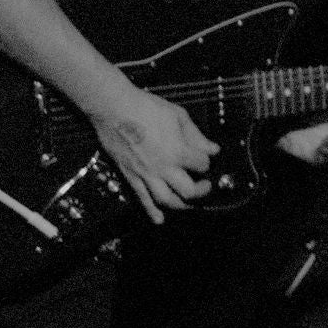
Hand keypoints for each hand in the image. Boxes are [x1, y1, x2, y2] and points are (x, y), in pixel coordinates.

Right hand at [89, 85, 219, 224]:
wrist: (113, 108)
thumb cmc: (147, 108)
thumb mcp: (178, 116)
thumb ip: (197, 136)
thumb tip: (213, 149)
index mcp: (178, 151)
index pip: (202, 165)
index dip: (207, 162)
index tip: (205, 158)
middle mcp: (163, 167)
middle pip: (189, 190)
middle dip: (202, 190)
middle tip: (206, 185)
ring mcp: (146, 174)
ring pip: (167, 200)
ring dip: (181, 205)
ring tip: (189, 203)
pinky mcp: (130, 176)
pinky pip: (142, 198)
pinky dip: (151, 212)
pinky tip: (159, 220)